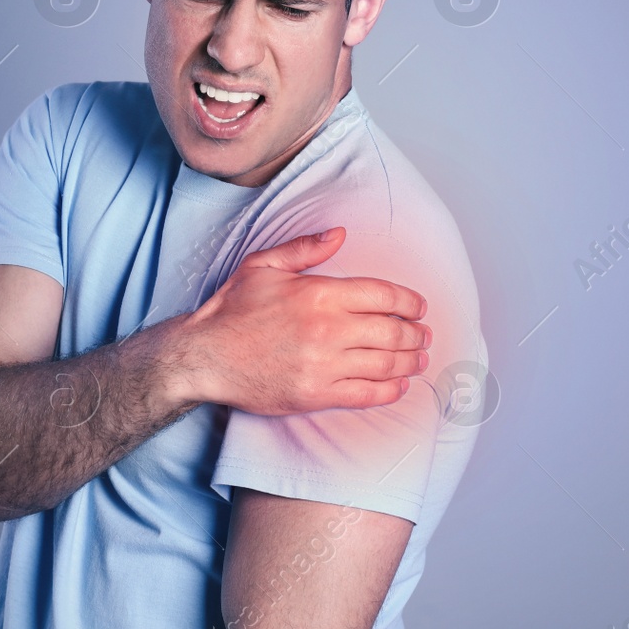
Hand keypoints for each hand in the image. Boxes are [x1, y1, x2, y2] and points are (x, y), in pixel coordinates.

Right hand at [172, 227, 430, 413]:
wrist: (204, 357)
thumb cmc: (231, 310)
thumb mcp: (263, 266)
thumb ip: (305, 248)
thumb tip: (339, 234)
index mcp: (319, 293)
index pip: (383, 295)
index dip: (410, 302)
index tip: (419, 307)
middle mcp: (327, 329)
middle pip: (392, 331)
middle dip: (416, 334)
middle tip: (425, 335)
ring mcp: (323, 365)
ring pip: (385, 364)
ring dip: (410, 362)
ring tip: (420, 359)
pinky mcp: (316, 395)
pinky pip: (366, 394)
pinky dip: (390, 390)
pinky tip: (400, 385)